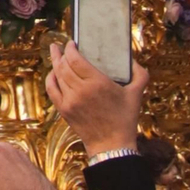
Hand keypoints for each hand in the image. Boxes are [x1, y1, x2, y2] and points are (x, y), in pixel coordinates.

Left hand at [45, 39, 148, 157]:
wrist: (112, 146)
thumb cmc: (125, 120)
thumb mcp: (136, 95)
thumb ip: (139, 75)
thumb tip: (133, 60)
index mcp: (97, 83)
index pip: (75, 58)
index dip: (70, 48)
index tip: (72, 43)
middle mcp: (81, 90)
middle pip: (64, 65)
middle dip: (60, 52)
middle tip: (61, 46)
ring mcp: (70, 101)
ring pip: (57, 75)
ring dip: (55, 63)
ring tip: (55, 54)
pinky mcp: (64, 110)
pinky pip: (51, 90)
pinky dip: (50, 79)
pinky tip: (52, 73)